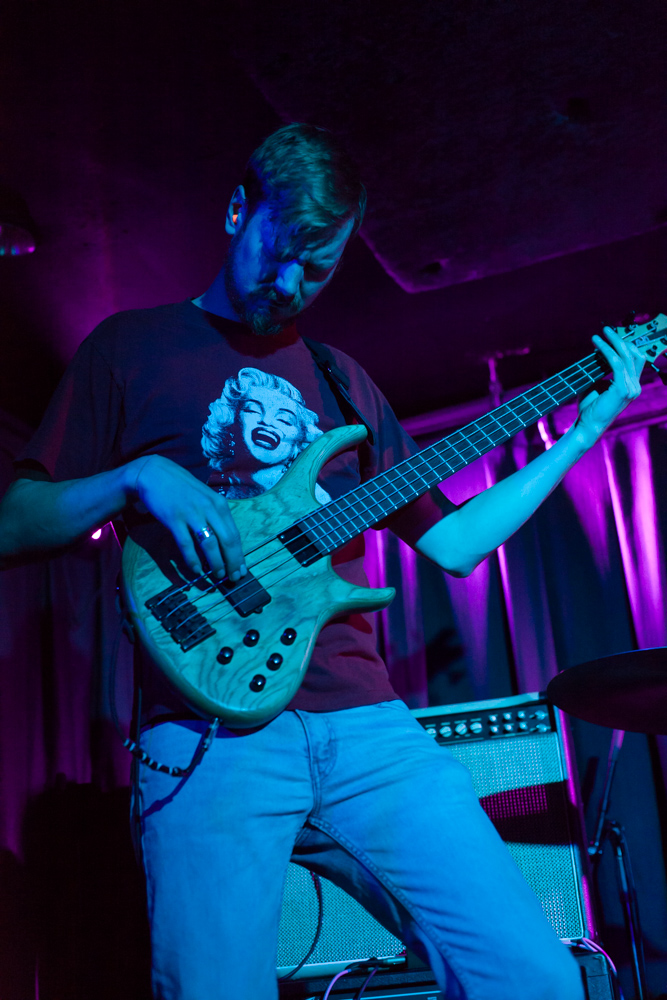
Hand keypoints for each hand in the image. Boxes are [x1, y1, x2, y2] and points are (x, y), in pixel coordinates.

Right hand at [131, 455, 245, 580]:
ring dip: (215, 563)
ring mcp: (192, 513)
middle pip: (227, 541)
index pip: (235, 534)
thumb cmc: (181, 488)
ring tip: (218, 576)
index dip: (239, 555)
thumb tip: (225, 543)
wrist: (154, 473)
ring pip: (210, 544)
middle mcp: (209, 508)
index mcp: (219, 504)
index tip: (242, 571)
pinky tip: (196, 569)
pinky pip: (186, 544)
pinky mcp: (174, 519)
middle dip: (232, 562)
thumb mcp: (205, 498)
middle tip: (233, 578)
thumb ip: (215, 517)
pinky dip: (192, 559)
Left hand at [573, 326, 643, 448]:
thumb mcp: (596, 384)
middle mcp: (635, 386)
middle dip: (621, 339)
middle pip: (635, 354)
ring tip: (599, 334)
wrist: (587, 426)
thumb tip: (597, 352)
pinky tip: (597, 344)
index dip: (624, 345)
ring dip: (612, 342)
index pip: (635, 359)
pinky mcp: (623, 389)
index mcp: (632, 385)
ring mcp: (631, 388)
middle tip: (606, 329)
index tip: (609, 337)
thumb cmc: (589, 408)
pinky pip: (616, 363)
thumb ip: (600, 370)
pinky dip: (606, 351)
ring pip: (626, 356)